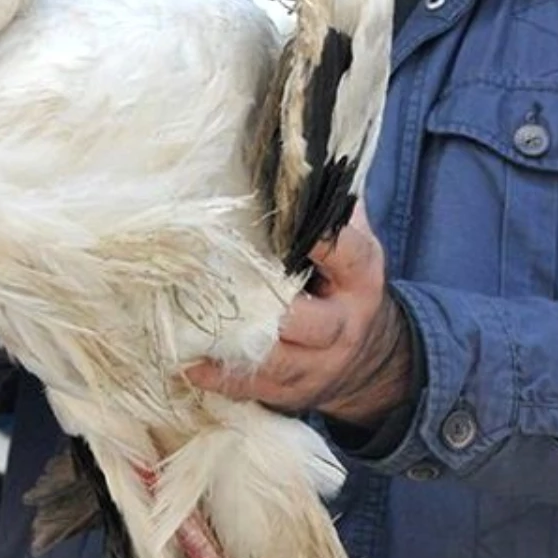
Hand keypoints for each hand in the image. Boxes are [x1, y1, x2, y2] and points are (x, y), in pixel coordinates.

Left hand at [185, 206, 413, 426]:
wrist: (372, 360)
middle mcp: (342, 325)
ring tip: (186, 325)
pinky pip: (251, 388)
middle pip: (304, 319)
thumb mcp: (353, 246)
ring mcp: (316, 365)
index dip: (323, 238)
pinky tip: (186, 363)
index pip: (347, 253)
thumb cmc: (344, 284)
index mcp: (359, 278)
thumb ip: (330, 212)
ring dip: (230, 343)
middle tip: (214, 280)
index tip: (290, 220)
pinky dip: (217, 378)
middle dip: (263, 305)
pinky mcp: (290, 393)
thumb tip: (296, 164)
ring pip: (272, 359)